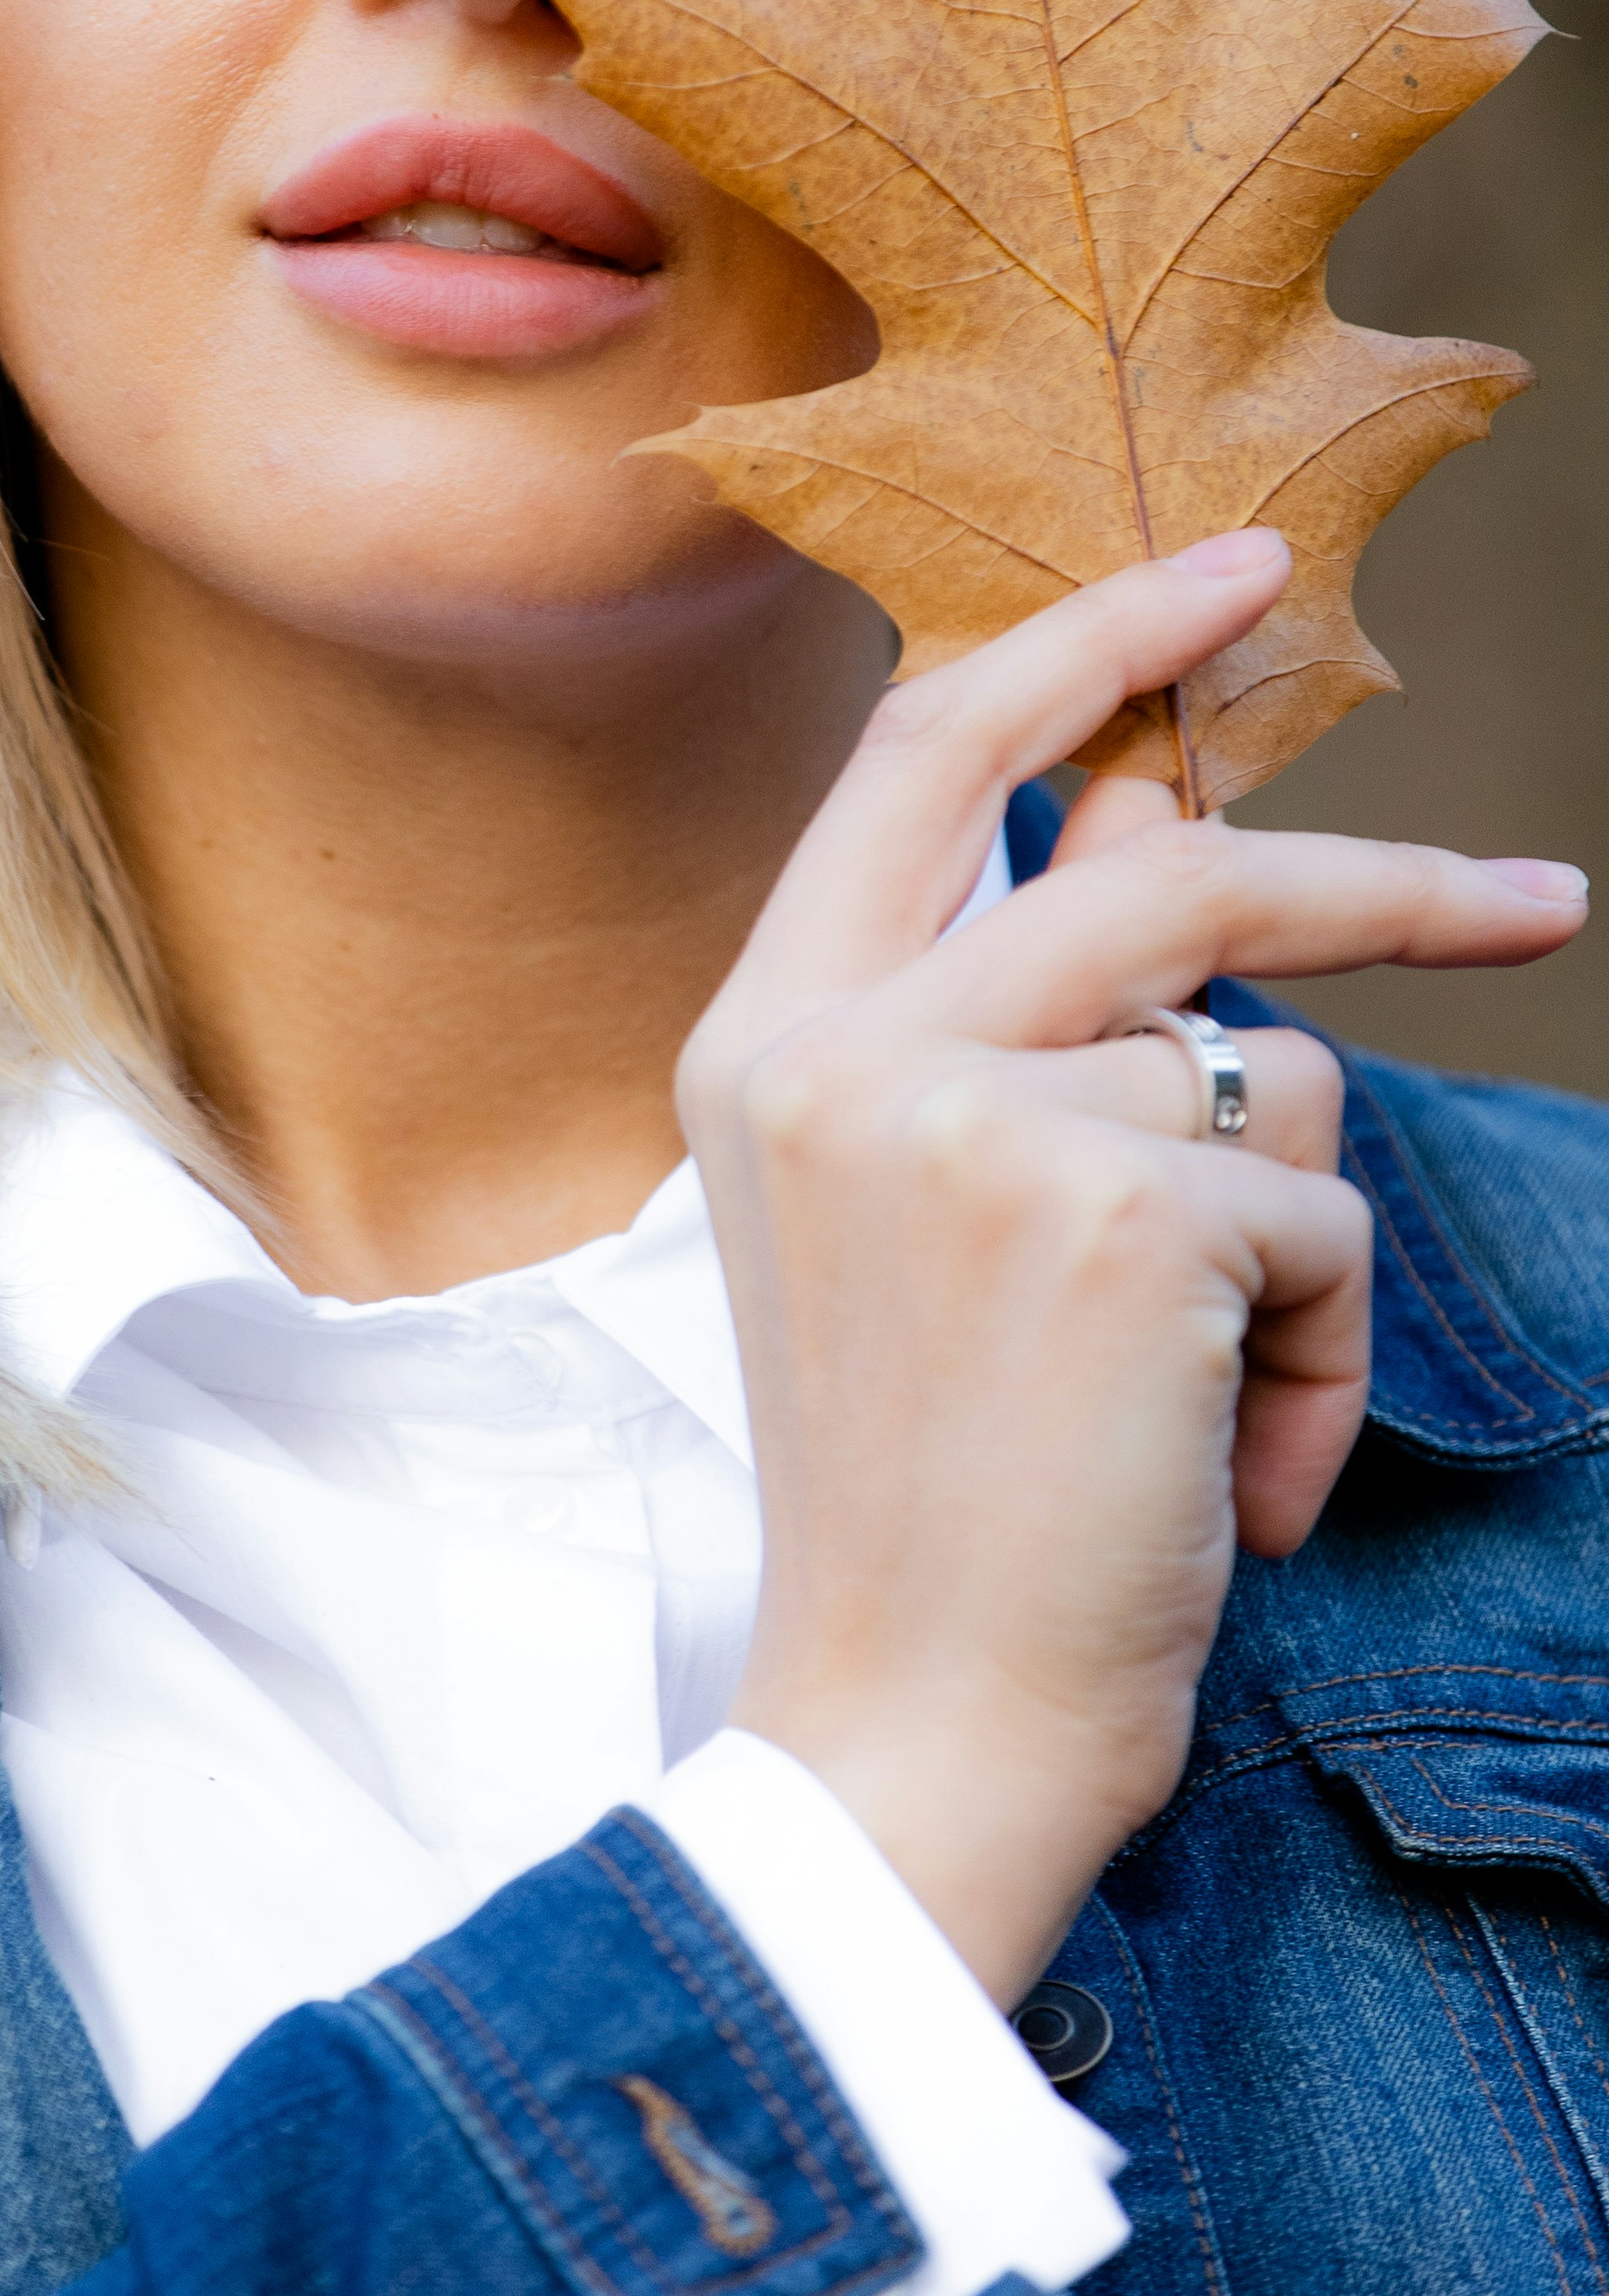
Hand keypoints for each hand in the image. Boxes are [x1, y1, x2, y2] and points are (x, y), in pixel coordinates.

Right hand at [685, 533, 1587, 2004]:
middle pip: (1162, 861)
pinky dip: (1319, 1357)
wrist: (911, 1723)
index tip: (1231, 572)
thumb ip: (1015, 1020)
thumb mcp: (925, 1221)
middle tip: (1542, 904)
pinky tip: (1229, 1470)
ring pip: (1266, 1065)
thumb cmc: (935, 1493)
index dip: (1085, 640)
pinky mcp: (1114, 1209)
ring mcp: (969, 1113)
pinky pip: (1317, 1215)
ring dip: (1296, 1242)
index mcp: (764, 1035)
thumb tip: (1149, 817)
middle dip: (1378, 884)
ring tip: (1214, 1400)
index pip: (921, 754)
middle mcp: (842, 1046)